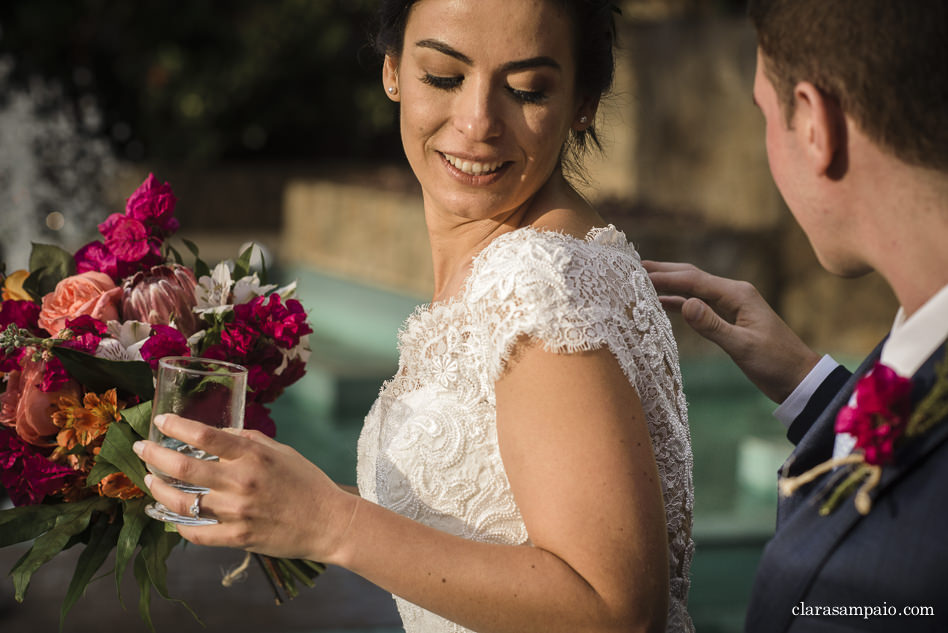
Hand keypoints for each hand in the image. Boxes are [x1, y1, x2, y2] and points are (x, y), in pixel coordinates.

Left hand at [134, 414, 357, 562]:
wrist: (329, 522)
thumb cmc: (306, 482)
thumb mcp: (280, 451)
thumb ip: (248, 441)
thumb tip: (218, 433)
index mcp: (253, 455)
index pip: (205, 435)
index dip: (176, 427)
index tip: (160, 422)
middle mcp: (242, 482)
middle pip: (184, 468)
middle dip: (154, 456)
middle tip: (140, 449)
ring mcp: (238, 512)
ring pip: (182, 503)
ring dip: (159, 490)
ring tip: (150, 481)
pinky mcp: (238, 537)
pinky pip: (196, 533)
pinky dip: (177, 525)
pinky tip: (167, 516)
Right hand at [643, 260, 820, 402]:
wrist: (798, 378)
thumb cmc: (775, 363)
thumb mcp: (742, 346)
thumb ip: (712, 325)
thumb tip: (684, 303)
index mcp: (738, 295)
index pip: (694, 281)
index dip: (665, 277)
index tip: (638, 274)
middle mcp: (734, 294)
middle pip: (692, 277)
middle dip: (663, 271)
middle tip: (633, 266)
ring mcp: (732, 305)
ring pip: (694, 289)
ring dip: (669, 284)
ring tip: (641, 279)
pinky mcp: (729, 318)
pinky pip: (700, 304)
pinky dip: (679, 301)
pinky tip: (662, 302)